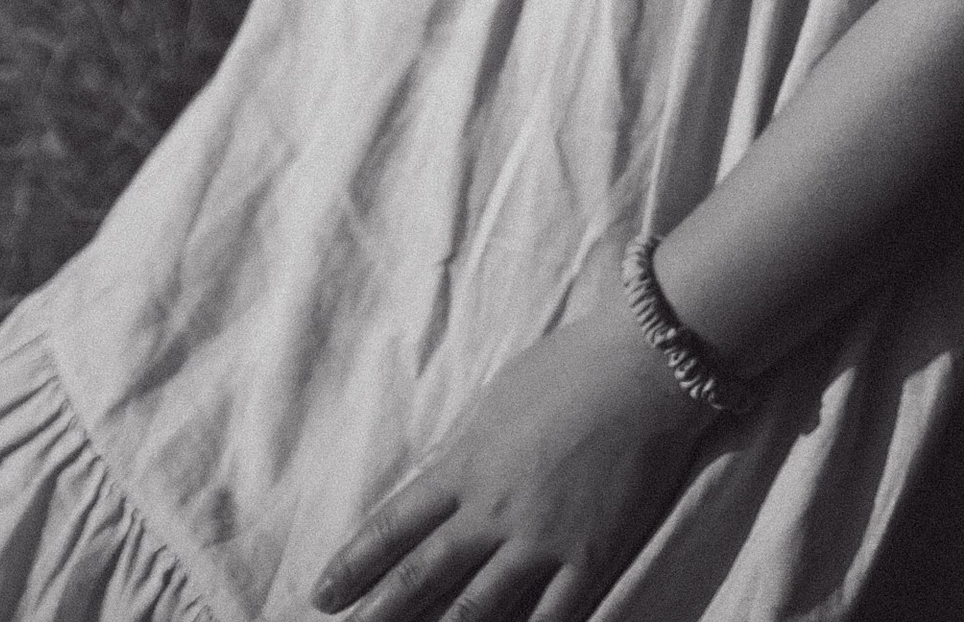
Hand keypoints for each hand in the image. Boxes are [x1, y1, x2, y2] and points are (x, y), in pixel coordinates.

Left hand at [310, 314, 710, 621]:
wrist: (640, 367)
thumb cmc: (569, 367)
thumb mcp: (497, 400)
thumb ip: (468, 450)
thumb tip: (442, 481)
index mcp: (465, 464)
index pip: (394, 525)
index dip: (355, 565)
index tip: (323, 594)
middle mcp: (492, 510)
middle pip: (422, 577)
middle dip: (379, 614)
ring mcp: (540, 540)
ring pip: (476, 611)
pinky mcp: (588, 559)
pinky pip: (551, 620)